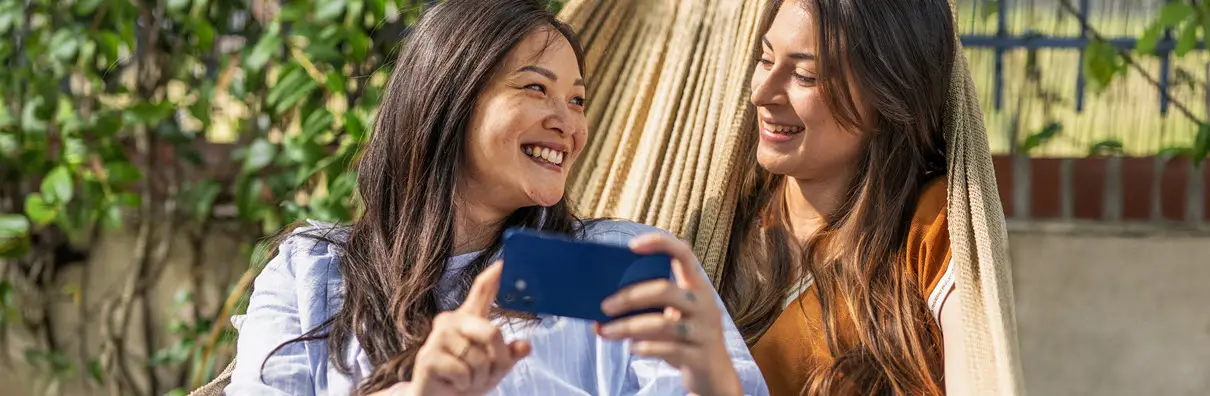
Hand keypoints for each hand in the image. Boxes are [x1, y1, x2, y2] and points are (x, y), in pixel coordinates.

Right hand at [410, 261, 530, 395]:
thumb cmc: (465, 380)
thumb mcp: (494, 368)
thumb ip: (508, 355)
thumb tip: (526, 346)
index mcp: (469, 319)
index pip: (482, 291)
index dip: (493, 277)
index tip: (504, 262)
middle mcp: (452, 321)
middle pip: (492, 331)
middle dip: (497, 360)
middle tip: (487, 375)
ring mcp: (438, 337)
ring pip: (478, 358)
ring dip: (478, 378)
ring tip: (466, 380)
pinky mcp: (427, 356)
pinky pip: (463, 372)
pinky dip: (464, 384)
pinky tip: (453, 382)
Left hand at [594, 233, 742, 395]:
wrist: (713, 373)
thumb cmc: (685, 337)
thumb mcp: (673, 316)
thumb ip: (647, 308)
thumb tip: (601, 313)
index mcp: (697, 287)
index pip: (684, 254)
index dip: (661, 244)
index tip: (632, 245)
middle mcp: (704, 305)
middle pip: (665, 290)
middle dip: (630, 296)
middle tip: (604, 306)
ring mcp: (705, 331)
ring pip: (663, 323)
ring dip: (629, 326)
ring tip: (606, 332)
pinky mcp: (701, 356)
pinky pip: (670, 349)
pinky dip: (647, 347)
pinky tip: (631, 348)